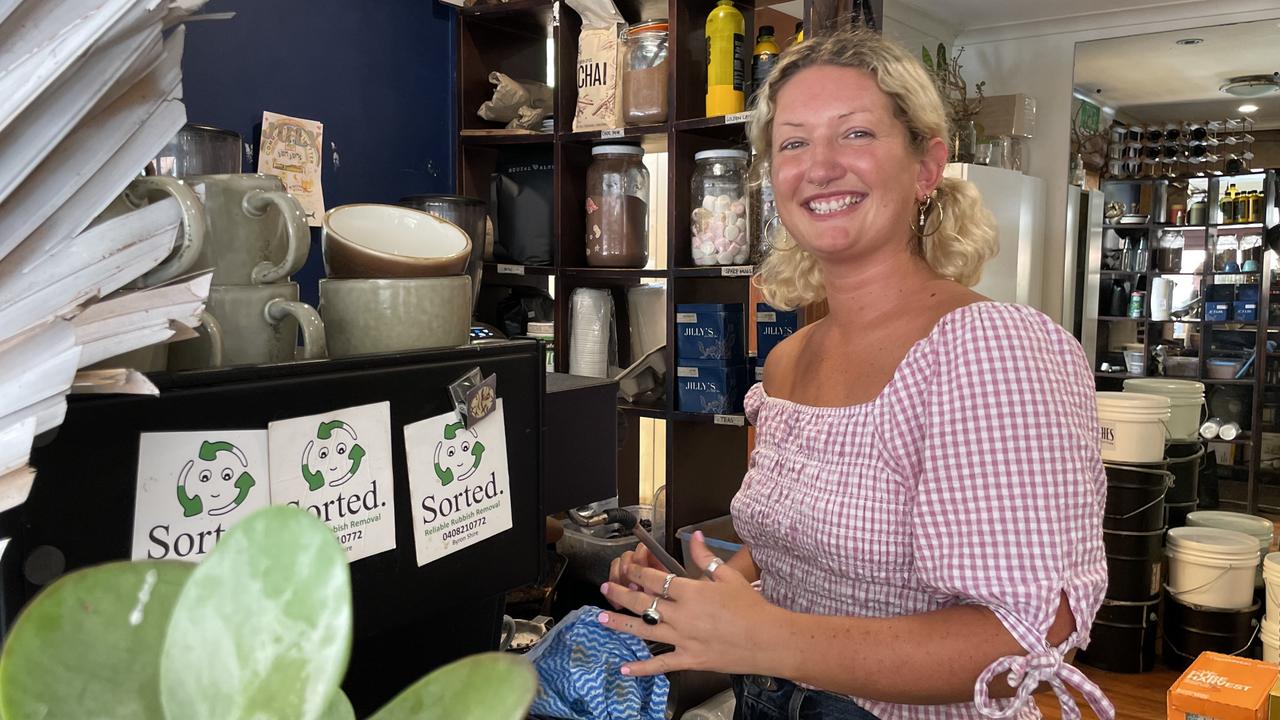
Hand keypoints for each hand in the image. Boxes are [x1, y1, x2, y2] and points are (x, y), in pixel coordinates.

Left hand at [598, 530, 782, 676]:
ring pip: (644, 630)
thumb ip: (706, 557)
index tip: (627, 568)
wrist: (768, 639)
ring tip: (601, 619)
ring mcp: (683, 638)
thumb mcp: (729, 576)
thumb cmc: (751, 607)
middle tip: (605, 589)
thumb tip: (694, 536)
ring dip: (620, 624)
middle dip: (620, 594)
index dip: (637, 572)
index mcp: (691, 591)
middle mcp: (682, 615)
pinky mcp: (689, 659)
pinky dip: (641, 667)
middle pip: (643, 602)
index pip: (655, 578)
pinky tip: (625, 667)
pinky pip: (660, 664)